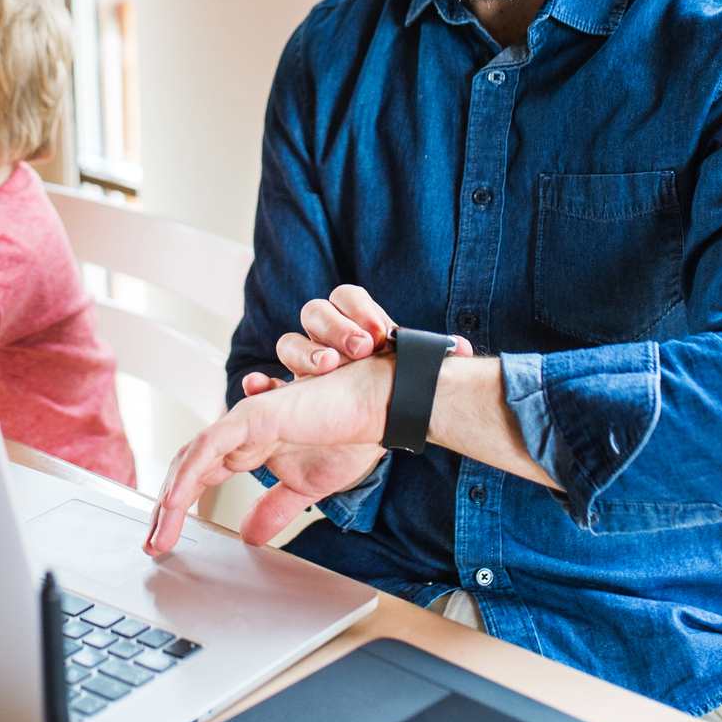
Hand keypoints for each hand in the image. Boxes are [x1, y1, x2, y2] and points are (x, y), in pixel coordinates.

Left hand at [146, 355, 396, 554]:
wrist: (376, 408)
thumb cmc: (347, 435)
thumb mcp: (305, 488)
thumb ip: (275, 508)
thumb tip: (250, 536)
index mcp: (248, 448)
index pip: (201, 478)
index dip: (179, 508)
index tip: (167, 540)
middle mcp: (238, 434)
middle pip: (186, 470)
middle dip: (165, 509)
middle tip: (154, 543)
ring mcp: (241, 423)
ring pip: (190, 461)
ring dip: (170, 500)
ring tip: (160, 534)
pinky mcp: (251, 417)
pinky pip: (208, 447)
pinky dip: (188, 474)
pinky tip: (175, 501)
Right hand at [268, 283, 471, 378]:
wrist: (371, 425)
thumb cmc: (388, 389)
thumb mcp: (407, 371)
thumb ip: (429, 356)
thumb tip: (462, 348)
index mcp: (353, 322)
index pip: (346, 296)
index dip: (359, 309)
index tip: (379, 332)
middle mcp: (323, 337)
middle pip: (315, 313)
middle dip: (335, 328)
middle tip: (359, 349)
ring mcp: (302, 364)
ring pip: (290, 342)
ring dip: (306, 353)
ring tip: (327, 368)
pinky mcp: (286, 394)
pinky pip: (262, 383)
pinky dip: (259, 384)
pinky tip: (259, 388)